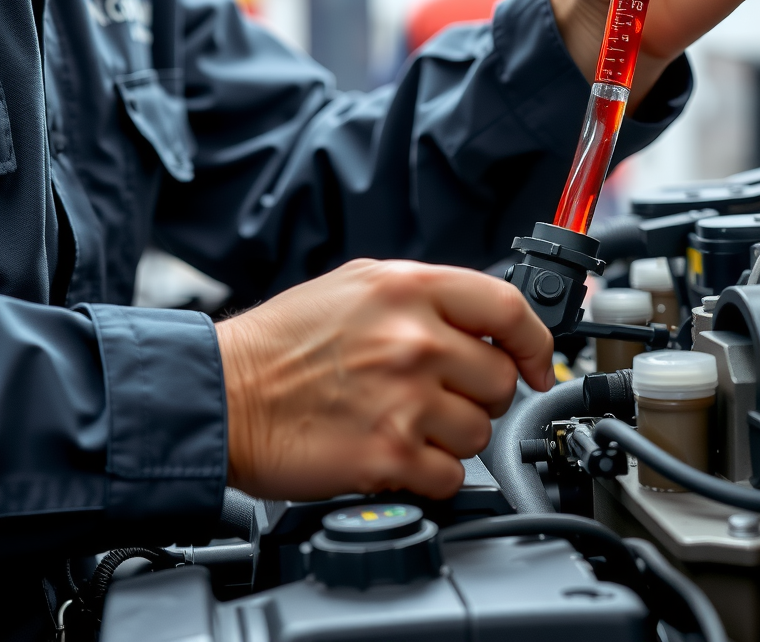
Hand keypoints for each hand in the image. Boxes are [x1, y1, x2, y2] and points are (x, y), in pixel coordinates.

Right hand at [215, 259, 553, 500]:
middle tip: (439, 395)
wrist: (221, 394)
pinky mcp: (388, 456)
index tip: (537, 364)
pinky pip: (450, 476)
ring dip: (451, 436)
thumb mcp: (358, 284)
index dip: (536, 341)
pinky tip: (396, 454)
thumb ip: (425, 295)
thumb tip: (484, 320)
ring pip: (480, 432)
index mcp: (409, 289)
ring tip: (405, 422)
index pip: (508, 310)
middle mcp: (414, 340)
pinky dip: (430, 474)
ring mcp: (404, 399)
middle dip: (478, 394)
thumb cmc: (282, 342)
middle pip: (500, 379)